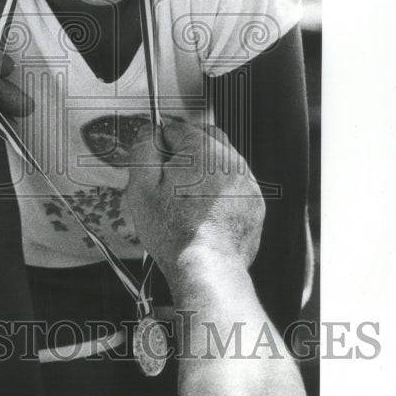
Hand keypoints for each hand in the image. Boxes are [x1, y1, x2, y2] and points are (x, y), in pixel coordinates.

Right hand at [124, 118, 264, 276]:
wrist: (207, 266)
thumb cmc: (173, 230)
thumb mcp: (141, 186)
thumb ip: (143, 148)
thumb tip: (148, 131)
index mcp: (202, 148)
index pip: (176, 128)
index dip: (159, 145)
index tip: (154, 164)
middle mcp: (230, 159)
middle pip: (204, 137)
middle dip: (186, 150)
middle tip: (170, 177)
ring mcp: (246, 181)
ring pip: (222, 162)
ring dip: (205, 170)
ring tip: (187, 200)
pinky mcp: (254, 203)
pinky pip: (235, 186)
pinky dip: (221, 191)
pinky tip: (205, 211)